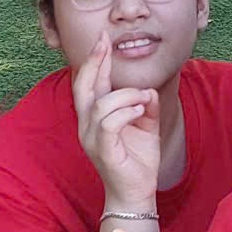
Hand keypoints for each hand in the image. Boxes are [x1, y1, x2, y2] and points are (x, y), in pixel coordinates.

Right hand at [72, 38, 160, 210]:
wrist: (136, 192)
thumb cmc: (137, 159)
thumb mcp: (146, 125)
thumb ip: (146, 105)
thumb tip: (148, 90)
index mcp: (95, 117)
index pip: (90, 83)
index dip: (96, 60)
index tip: (103, 39)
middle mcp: (87, 125)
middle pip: (83, 87)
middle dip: (94, 62)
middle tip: (104, 42)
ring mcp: (92, 138)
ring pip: (101, 104)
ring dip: (126, 95)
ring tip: (144, 98)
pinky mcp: (103, 151)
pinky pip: (109, 124)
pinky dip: (126, 112)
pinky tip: (141, 111)